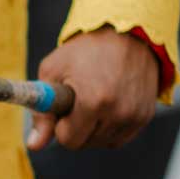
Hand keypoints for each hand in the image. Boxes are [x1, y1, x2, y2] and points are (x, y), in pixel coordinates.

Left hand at [30, 28, 160, 150]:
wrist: (129, 33)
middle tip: (80, 99)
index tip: (65, 106)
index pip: (69, 140)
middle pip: (85, 143)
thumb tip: (33, 145)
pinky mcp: (145, 116)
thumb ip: (41, 112)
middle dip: (76, 126)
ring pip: (102, 142)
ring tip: (95, 97)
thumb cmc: (85, 50)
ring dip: (93, 128)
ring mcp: (135, 116)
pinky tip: (108, 105)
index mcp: (93, 101)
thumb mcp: (53, 71)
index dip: (61, 125)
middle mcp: (118, 112)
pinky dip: (110, 127)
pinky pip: (119, 138)